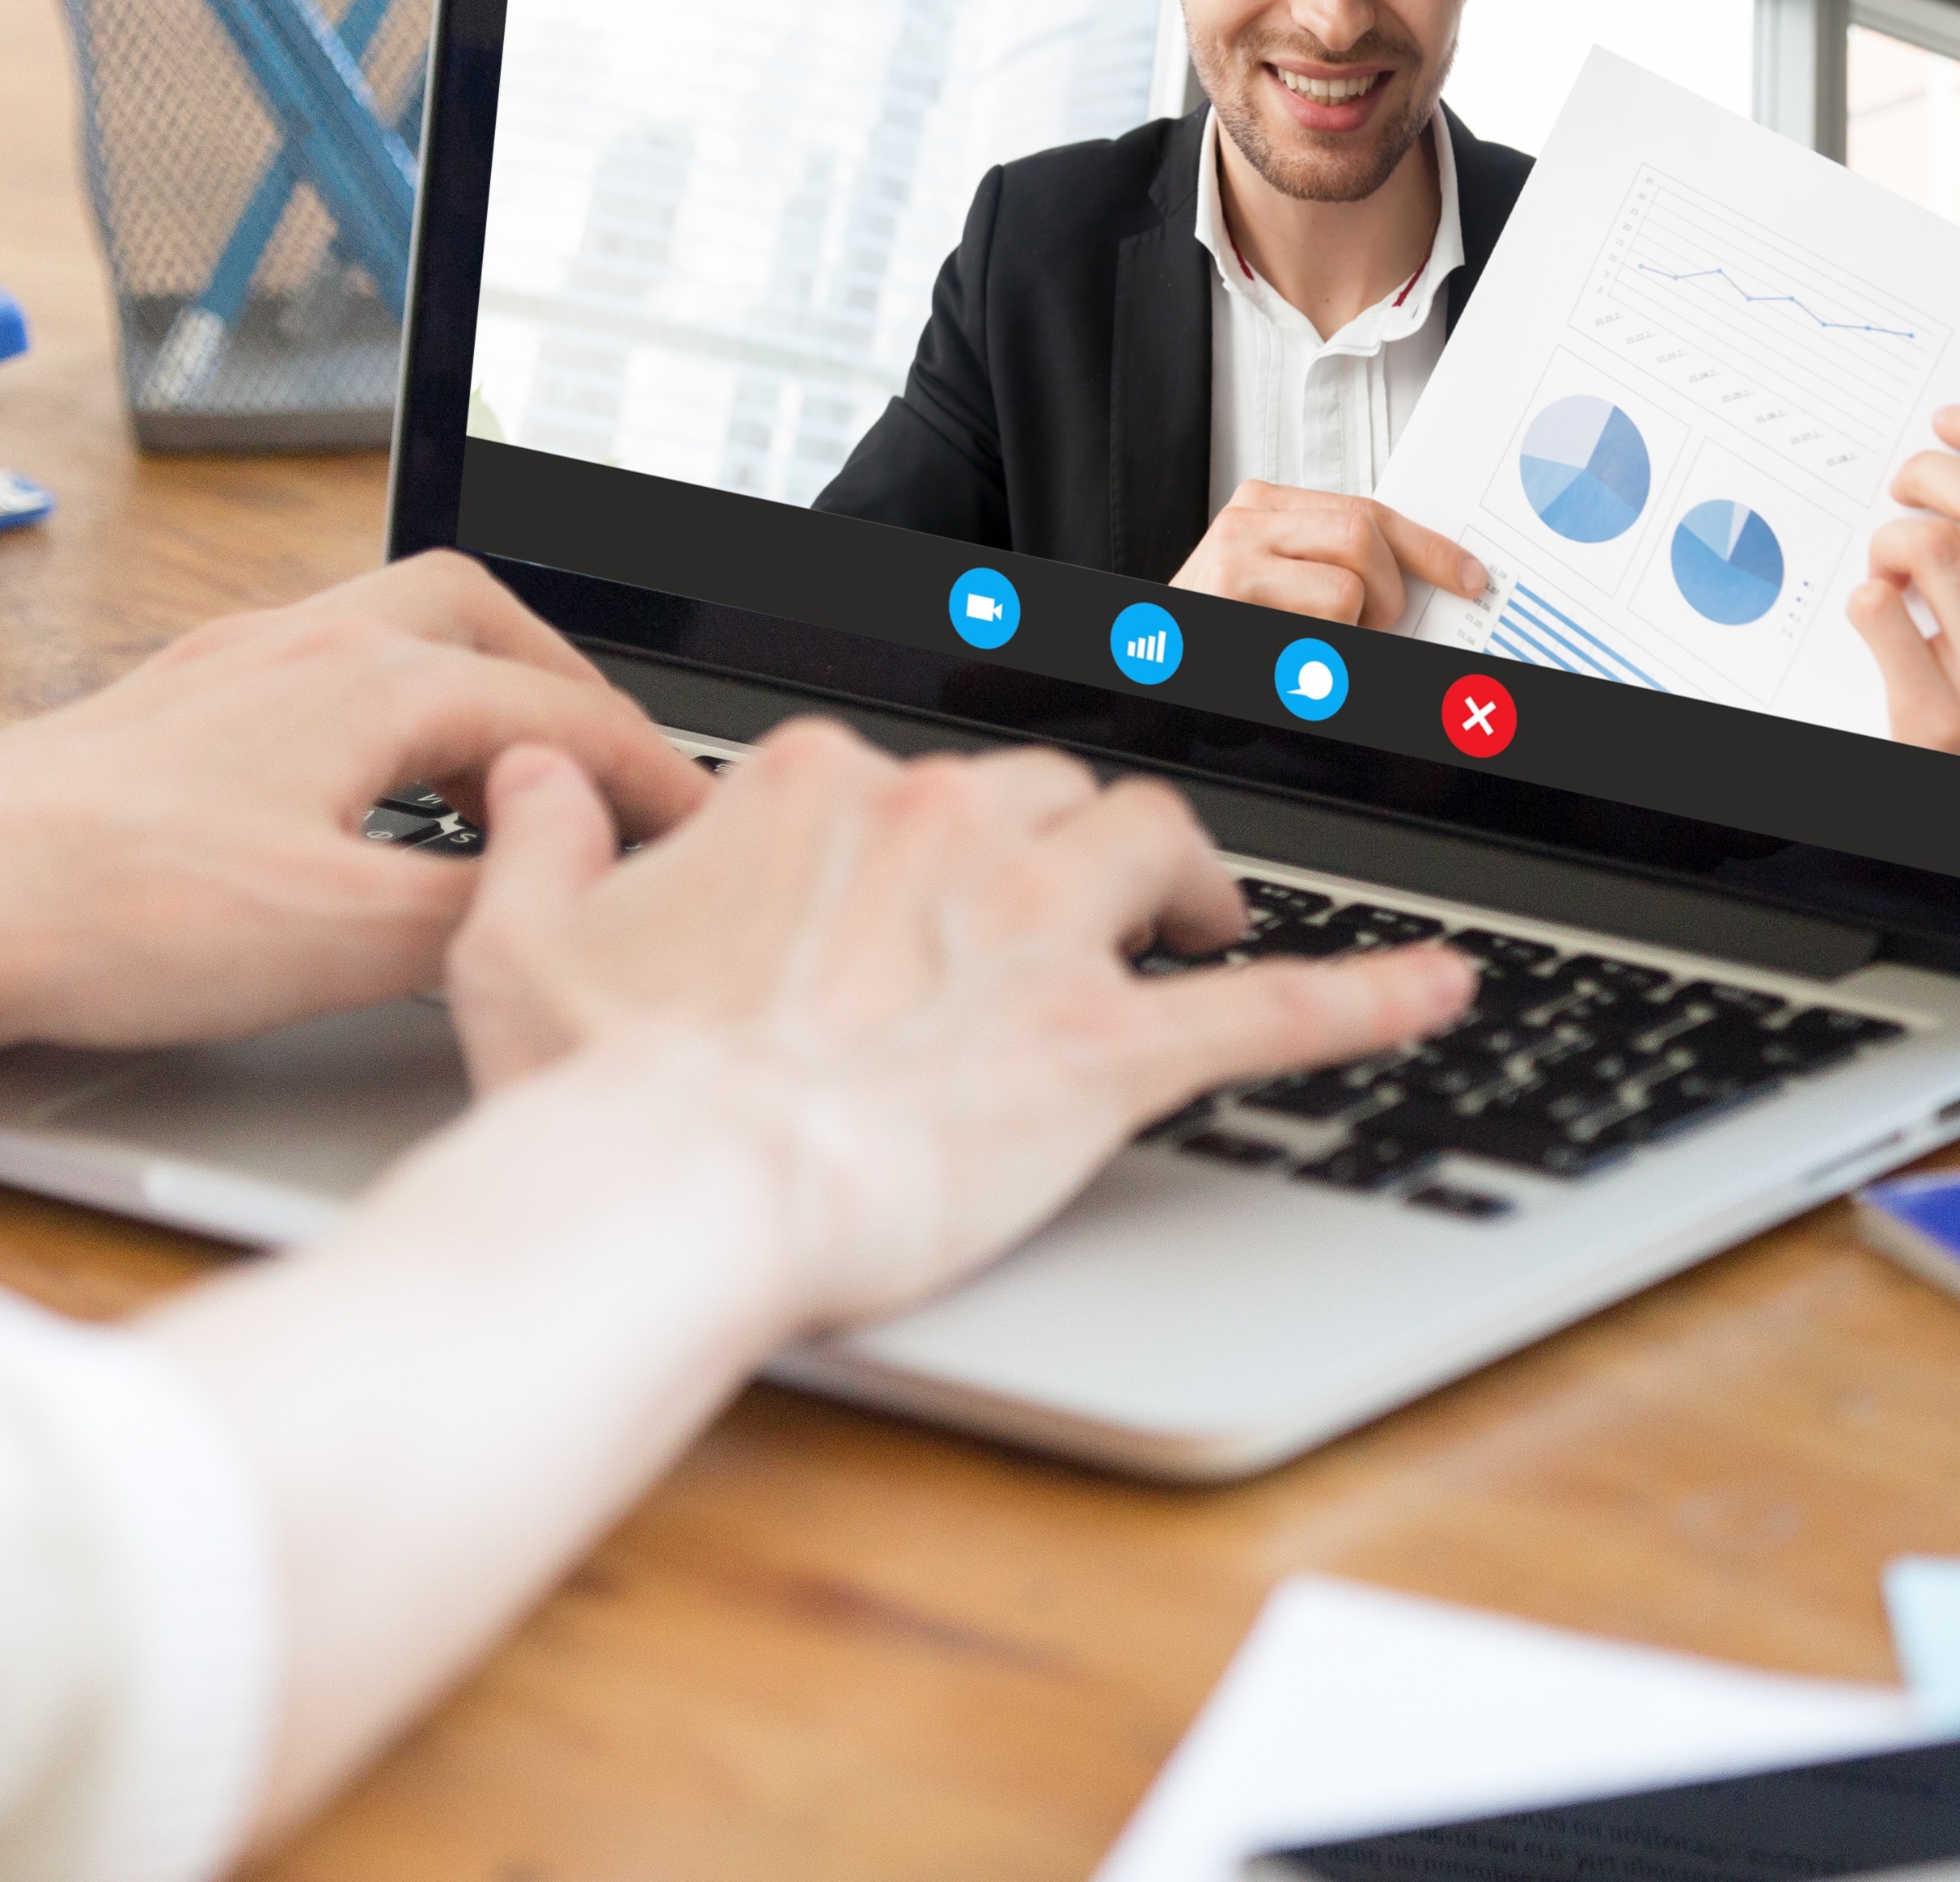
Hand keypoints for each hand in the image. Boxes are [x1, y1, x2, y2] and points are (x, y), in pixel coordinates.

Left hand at [0, 550, 713, 1054]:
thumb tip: (557, 905)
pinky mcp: (159, 725)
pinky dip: (380, 736)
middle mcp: (292, 647)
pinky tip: (365, 817)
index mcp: (362, 678)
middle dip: (564, 691)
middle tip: (612, 780)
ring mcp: (217, 677)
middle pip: (473, 620)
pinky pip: (312, 692)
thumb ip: (478, 912)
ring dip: (468, 703)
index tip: (700, 831)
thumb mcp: (343, 938)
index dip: (649, 774)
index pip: (557, 709)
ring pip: (386, 643)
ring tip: (506, 795)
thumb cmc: (107, 913)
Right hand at [444, 720, 1472, 1330]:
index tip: (910, 881)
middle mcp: (941, 824)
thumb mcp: (516, 944)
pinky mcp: (1107, 1048)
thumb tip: (532, 769)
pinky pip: (1278, 1009)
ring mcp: (1035, 931)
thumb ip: (535, 837)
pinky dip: (1372, 995)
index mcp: (815, 792)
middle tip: (1072, 904)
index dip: (915, 834)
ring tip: (1199, 919)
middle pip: (1040, 794)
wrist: (672, 1190)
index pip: (897, 775)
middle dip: (1062, 841)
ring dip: (1186, 875)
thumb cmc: (593, 1090)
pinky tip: (1442, 990)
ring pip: (1153, 844)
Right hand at [1174, 479, 1489, 628]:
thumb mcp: (1280, 578)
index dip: (1428, 547)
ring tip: (1319, 642)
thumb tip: (1421, 576)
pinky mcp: (1232, 594)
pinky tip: (1293, 656)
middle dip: (1390, 591)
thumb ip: (1332, 561)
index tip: (1467, 575)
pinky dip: (1323, 654)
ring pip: (1349, 584)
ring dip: (1354, 629)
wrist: (1157, 657)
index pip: (1369, 510)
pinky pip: (1320, 624)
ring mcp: (1235, 554)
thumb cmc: (1227, 624)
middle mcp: (1247, 519)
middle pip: (1365, 534)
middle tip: (1375, 625)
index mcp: (1265, 505)